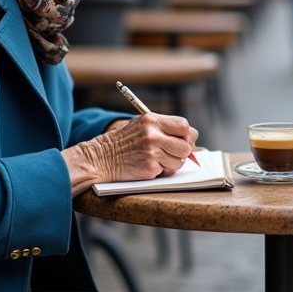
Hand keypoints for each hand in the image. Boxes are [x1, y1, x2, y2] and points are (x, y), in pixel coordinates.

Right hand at [63, 114, 198, 195]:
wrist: (101, 158)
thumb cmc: (123, 142)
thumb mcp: (140, 125)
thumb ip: (163, 127)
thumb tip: (191, 137)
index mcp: (151, 120)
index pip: (183, 126)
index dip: (186, 135)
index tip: (181, 140)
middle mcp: (152, 134)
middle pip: (186, 146)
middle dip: (182, 152)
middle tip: (173, 153)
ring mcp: (151, 152)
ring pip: (179, 161)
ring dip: (172, 163)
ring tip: (157, 159)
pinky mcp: (150, 167)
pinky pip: (168, 171)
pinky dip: (162, 171)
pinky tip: (149, 166)